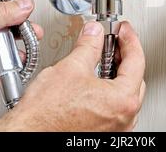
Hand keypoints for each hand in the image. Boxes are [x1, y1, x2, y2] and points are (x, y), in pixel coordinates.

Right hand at [0, 21, 145, 131]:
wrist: (28, 133)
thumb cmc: (46, 114)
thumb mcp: (71, 68)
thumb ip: (89, 45)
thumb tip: (94, 33)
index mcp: (122, 100)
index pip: (137, 61)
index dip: (130, 39)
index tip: (124, 30)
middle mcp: (124, 119)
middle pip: (135, 79)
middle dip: (125, 57)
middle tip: (114, 42)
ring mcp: (116, 130)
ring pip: (126, 96)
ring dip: (117, 76)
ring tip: (103, 62)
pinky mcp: (104, 135)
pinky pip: (115, 110)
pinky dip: (110, 94)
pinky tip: (95, 85)